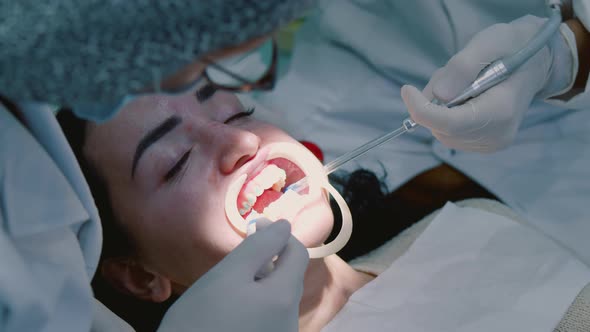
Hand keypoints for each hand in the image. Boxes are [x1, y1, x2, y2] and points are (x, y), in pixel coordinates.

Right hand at [158, 219, 307, 331]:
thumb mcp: (228, 274)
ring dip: (262, 281)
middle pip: (290, 276)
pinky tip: (232, 307)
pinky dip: (258, 302)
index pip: (298, 253)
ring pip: (279, 296)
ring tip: (231, 283)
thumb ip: (260, 246)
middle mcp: (291, 320)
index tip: (253, 226)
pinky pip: (270, 315)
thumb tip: (285, 226)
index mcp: (285, 297)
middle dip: (269, 258)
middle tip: (238, 254)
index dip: (278, 234)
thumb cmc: (200, 318)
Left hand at [402, 15, 574, 151]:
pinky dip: (446, 114)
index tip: (407, 90)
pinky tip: (464, 98)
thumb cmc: (512, 48)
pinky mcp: (481, 145)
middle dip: (433, 103)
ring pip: (440, 131)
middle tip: (450, 76)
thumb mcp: (490, 42)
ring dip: (439, 107)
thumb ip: (463, 66)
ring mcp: (489, 144)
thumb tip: (438, 96)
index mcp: (502, 111)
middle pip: (442, 128)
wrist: (533, 65)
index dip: (423, 109)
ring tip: (462, 85)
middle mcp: (496, 136)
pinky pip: (447, 133)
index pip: (452, 123)